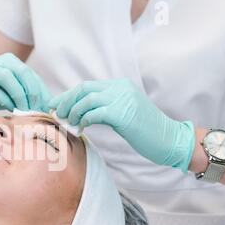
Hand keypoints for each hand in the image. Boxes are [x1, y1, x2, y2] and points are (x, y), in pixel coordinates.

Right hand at [0, 53, 50, 119]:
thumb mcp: (12, 95)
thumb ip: (28, 96)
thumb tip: (49, 107)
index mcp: (11, 62)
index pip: (32, 75)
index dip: (42, 92)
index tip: (47, 109)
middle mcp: (0, 62)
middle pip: (23, 73)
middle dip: (33, 93)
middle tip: (37, 110)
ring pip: (9, 79)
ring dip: (20, 97)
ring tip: (25, 111)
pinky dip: (6, 101)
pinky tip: (11, 110)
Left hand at [48, 79, 195, 171]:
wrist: (169, 139)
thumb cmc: (145, 131)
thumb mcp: (123, 113)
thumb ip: (105, 108)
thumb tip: (80, 113)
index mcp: (120, 86)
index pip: (87, 86)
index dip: (68, 95)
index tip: (56, 105)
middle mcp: (120, 88)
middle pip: (84, 89)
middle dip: (66, 101)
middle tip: (58, 114)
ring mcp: (122, 99)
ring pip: (87, 100)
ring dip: (73, 112)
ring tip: (69, 123)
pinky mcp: (123, 113)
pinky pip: (94, 113)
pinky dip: (84, 120)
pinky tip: (82, 127)